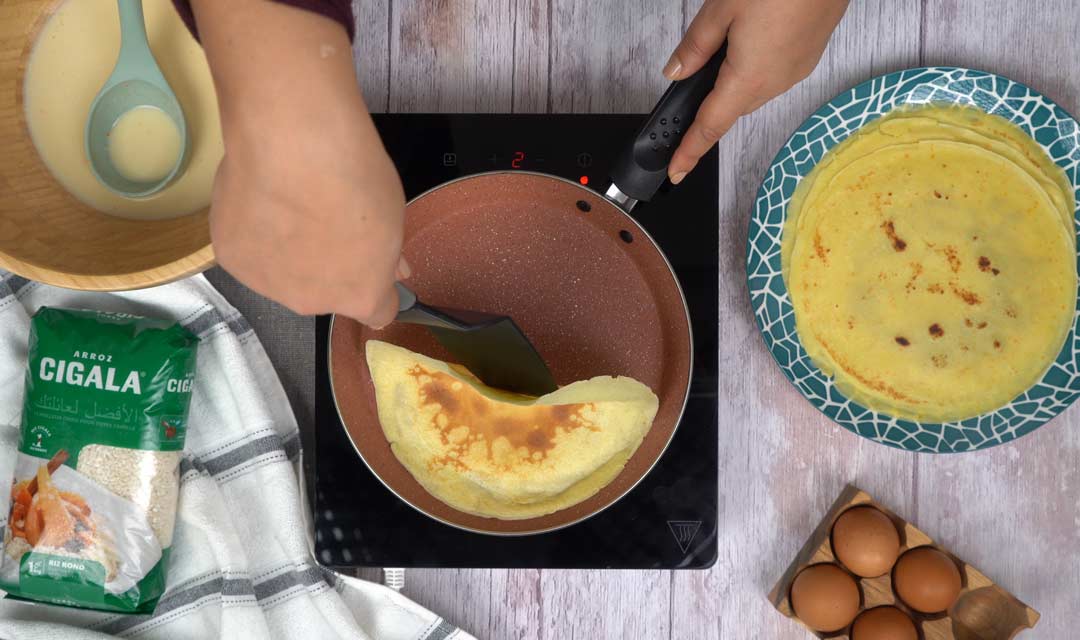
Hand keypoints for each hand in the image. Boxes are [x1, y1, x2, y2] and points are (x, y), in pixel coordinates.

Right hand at [192, 0, 407, 325]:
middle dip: (328, 267)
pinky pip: (249, 252)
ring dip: (287, 253)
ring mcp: (267, 285)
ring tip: (286, 204)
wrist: (293, 144)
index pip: (377, 314)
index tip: (372, 263)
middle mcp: (312, 303)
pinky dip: (253, 232)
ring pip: (282, 275)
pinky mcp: (231, 259)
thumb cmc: (355, 175)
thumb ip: (387, 251)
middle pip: (325, 293)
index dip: (377, 287)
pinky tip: (259, 199)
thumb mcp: (392, 215)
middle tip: (324, 219)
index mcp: (360, 295)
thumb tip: (394, 269)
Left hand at [664, 0, 848, 182]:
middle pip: (731, 107)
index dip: (690, 151)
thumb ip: (695, 46)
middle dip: (711, 101)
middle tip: (693, 81)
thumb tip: (676, 71)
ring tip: (730, 41)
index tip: (677, 170)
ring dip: (735, 79)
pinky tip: (755, 37)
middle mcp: (776, 82)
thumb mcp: (722, 8)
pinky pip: (774, 74)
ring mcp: (796, 71)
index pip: (711, 126)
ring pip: (753, 89)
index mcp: (749, 78)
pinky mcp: (810, 56)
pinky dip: (757, 66)